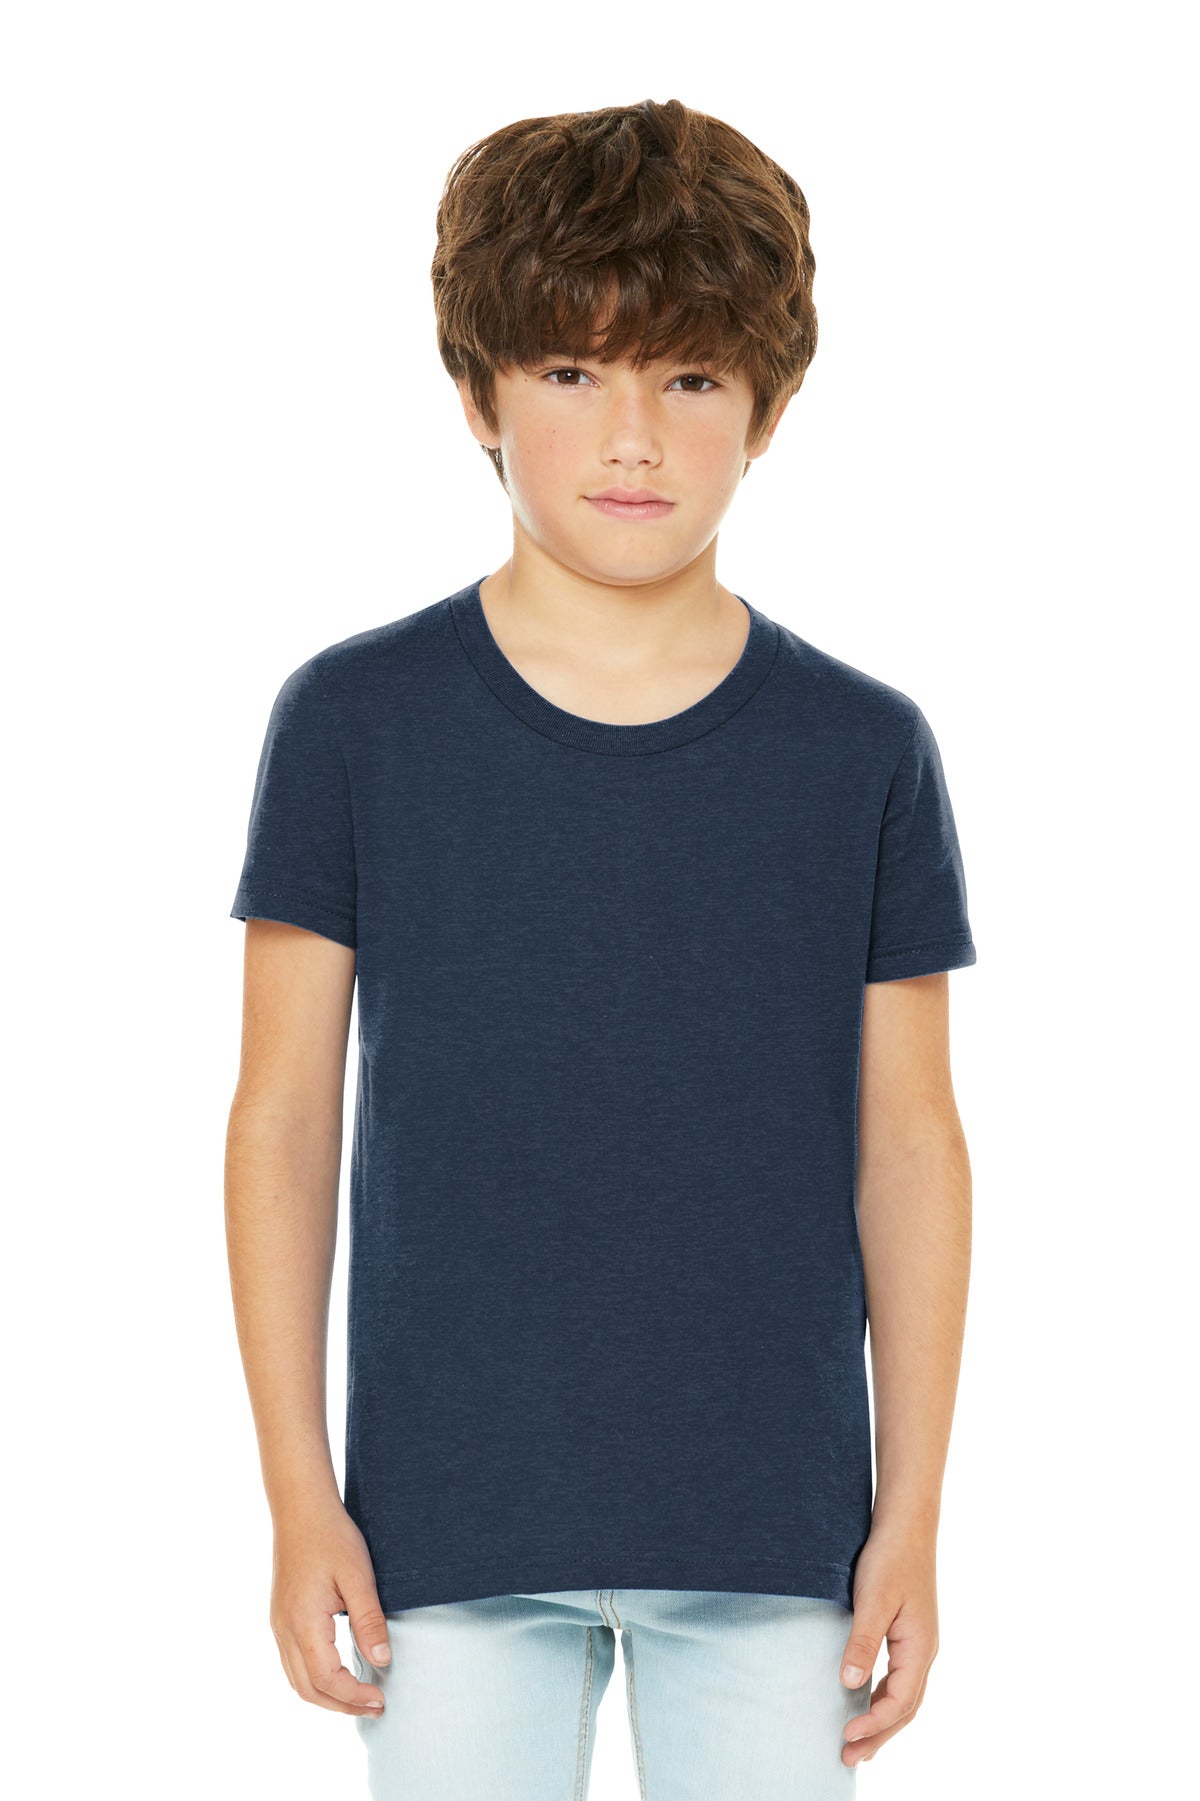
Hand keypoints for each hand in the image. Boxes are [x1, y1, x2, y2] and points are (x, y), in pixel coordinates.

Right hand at [269, 1493, 392, 1715]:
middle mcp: (284, 1630)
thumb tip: (382, 1661)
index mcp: (303, 1622)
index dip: (354, 1697)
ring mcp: (278, 1625)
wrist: (300, 1510)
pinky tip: (338, 1673)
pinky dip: (314, 1679)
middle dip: (341, 1705)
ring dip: (326, 1696)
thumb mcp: (359, 1576)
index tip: (381, 1699)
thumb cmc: (331, 1537)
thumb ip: (369, 1621)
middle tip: (375, 1706)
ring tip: (359, 1696)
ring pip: (297, 1680)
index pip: (327, 1680)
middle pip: (308, 1689)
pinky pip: (292, 1663)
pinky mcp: (280, 1618)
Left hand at [837, 1525, 938, 1767]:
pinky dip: (883, 1699)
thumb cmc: (890, 1558)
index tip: (846, 1737)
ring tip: (855, 1743)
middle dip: (878, 1736)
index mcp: (920, 1648)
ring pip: (904, 1697)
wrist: (906, 1525)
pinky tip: (864, 1702)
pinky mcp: (909, 1634)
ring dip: (881, 1722)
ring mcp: (919, 1644)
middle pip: (905, 1709)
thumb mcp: (873, 1600)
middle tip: (847, 1759)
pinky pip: (900, 1679)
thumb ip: (862, 1642)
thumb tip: (850, 1683)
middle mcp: (924, 1652)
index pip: (900, 1702)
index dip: (873, 1724)